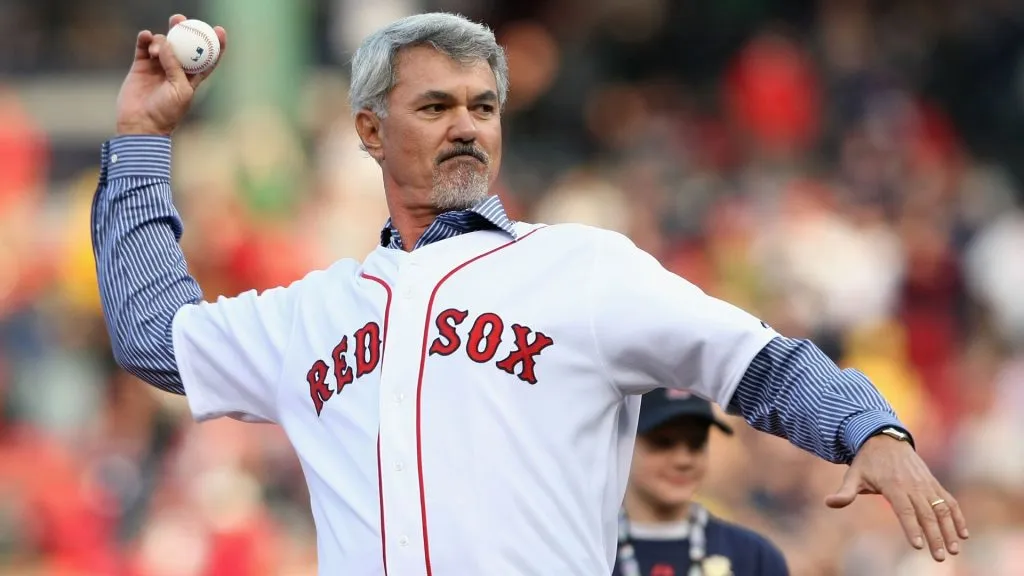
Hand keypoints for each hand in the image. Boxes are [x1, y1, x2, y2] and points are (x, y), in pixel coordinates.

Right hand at [116, 14, 226, 135]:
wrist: (141, 124)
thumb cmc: (166, 112)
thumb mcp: (180, 90)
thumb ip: (176, 66)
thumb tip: (167, 43)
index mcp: (192, 78)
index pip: (208, 58)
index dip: (215, 44)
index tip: (219, 30)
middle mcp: (176, 70)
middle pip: (184, 45)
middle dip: (184, 30)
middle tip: (179, 19)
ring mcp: (158, 66)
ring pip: (163, 43)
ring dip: (161, 40)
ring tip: (155, 50)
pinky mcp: (141, 66)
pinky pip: (143, 46)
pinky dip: (145, 38)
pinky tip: (145, 36)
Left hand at [824, 435, 968, 561]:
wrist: (884, 439)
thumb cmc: (867, 462)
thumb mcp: (853, 475)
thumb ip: (845, 492)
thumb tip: (829, 503)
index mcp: (893, 485)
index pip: (904, 510)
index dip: (912, 527)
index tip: (918, 545)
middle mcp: (913, 485)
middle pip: (926, 514)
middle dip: (935, 536)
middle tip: (939, 557)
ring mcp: (926, 484)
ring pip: (942, 509)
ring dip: (950, 529)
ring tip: (954, 550)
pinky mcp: (934, 483)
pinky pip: (949, 500)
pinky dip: (958, 516)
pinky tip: (963, 534)